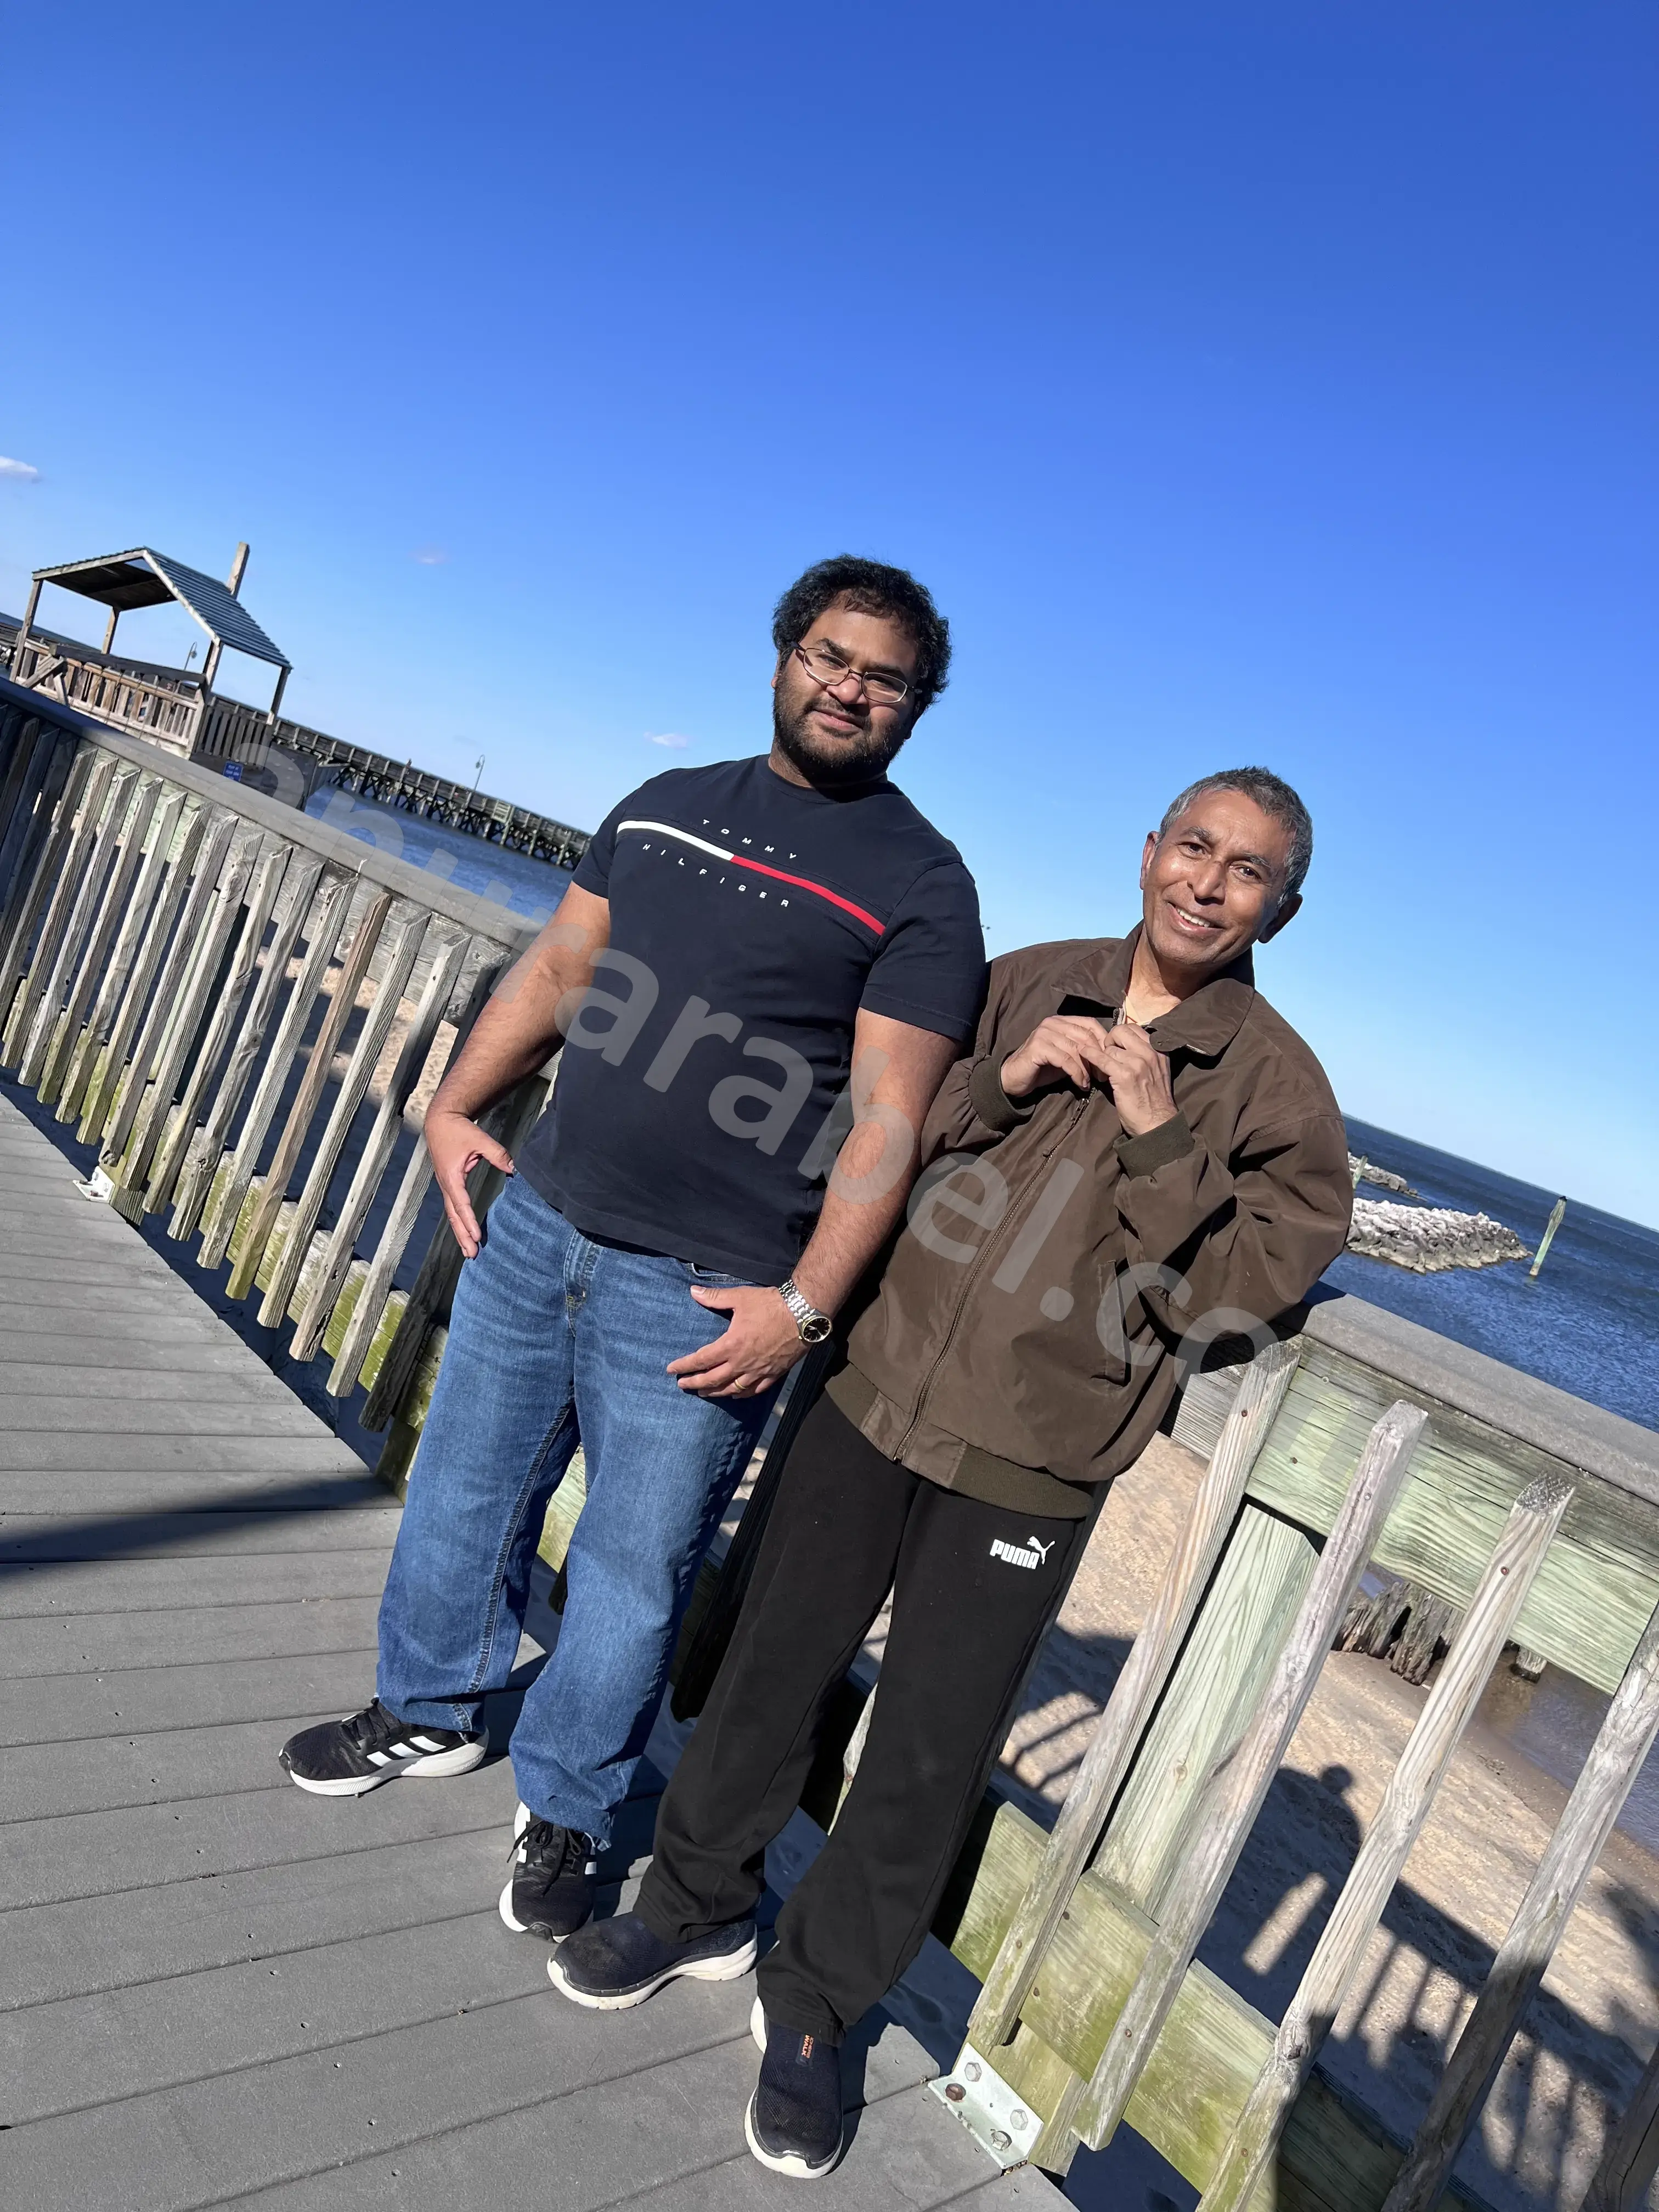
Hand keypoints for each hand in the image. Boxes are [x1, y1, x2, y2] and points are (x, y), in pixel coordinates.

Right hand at [425, 1107, 514, 1258]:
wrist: (440, 1120)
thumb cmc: (458, 1130)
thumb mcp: (479, 1139)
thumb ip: (498, 1154)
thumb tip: (514, 1169)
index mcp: (452, 1177)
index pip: (462, 1204)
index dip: (469, 1221)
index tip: (477, 1237)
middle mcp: (446, 1185)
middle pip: (454, 1216)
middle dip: (462, 1236)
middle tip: (472, 1255)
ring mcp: (445, 1185)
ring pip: (452, 1215)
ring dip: (459, 1233)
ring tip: (468, 1251)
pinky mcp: (448, 1184)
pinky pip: (453, 1207)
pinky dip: (458, 1222)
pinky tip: (465, 1232)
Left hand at [667, 1285, 805, 1398]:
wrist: (803, 1313)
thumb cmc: (771, 1304)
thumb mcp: (740, 1298)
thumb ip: (714, 1298)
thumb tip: (693, 1292)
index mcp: (731, 1345)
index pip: (701, 1359)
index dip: (684, 1365)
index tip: (671, 1369)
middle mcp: (742, 1363)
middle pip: (713, 1379)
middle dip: (694, 1383)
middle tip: (682, 1385)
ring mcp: (758, 1371)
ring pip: (732, 1389)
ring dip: (715, 1393)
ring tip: (704, 1393)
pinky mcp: (774, 1374)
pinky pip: (754, 1390)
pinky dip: (741, 1395)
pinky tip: (735, 1395)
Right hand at [999, 1015, 1115, 1099]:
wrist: (1013, 1078)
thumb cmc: (1042, 1068)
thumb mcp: (1066, 1056)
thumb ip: (1082, 1050)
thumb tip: (1106, 1055)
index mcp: (1060, 1020)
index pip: (1089, 1023)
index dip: (1103, 1040)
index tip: (1110, 1060)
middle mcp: (1052, 1023)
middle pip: (1085, 1036)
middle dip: (1097, 1057)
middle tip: (1102, 1075)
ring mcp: (1044, 1033)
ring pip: (1076, 1049)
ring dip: (1087, 1069)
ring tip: (1090, 1083)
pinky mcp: (1038, 1047)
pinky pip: (1065, 1060)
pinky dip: (1076, 1074)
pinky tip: (1080, 1084)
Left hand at [1097, 1020, 1177, 1136]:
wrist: (1158, 1123)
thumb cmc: (1154, 1101)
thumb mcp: (1157, 1071)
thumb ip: (1145, 1055)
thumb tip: (1124, 1045)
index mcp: (1159, 1050)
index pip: (1133, 1028)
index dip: (1120, 1035)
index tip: (1115, 1047)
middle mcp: (1150, 1053)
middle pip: (1121, 1031)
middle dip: (1109, 1039)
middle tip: (1106, 1053)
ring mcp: (1138, 1063)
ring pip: (1110, 1047)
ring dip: (1101, 1055)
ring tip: (1101, 1067)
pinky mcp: (1125, 1075)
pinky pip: (1102, 1059)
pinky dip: (1090, 1055)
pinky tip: (1083, 1053)